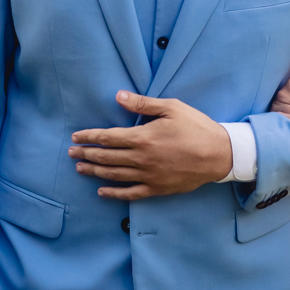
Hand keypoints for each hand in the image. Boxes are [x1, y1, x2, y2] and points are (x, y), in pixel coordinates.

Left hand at [69, 91, 232, 199]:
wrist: (219, 154)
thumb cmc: (196, 127)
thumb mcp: (171, 108)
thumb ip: (143, 104)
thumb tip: (118, 96)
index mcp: (143, 137)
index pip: (107, 137)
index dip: (89, 136)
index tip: (76, 136)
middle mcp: (141, 158)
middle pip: (106, 156)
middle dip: (86, 153)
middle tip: (71, 152)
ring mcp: (148, 176)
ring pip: (114, 174)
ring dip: (94, 171)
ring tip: (80, 167)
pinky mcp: (157, 188)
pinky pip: (130, 193)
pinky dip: (113, 193)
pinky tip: (102, 191)